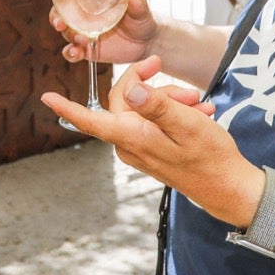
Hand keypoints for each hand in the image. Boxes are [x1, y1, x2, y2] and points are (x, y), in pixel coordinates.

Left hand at [41, 57, 256, 225]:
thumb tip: (132, 90)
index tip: (47, 97)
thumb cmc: (210, 157)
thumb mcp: (187, 124)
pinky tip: (199, 115)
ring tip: (200, 106)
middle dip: (156, 87)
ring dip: (171, 101)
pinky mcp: (151, 149)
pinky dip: (175, 113)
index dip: (68, 108)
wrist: (227, 186)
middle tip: (189, 91)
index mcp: (133, 138)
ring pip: (144, 108)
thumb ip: (158, 106)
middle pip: (125, 101)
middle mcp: (130, 145)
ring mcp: (140, 149)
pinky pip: (154, 121)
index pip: (92, 120)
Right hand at [42, 0, 158, 63]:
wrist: (147, 43)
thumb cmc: (142, 19)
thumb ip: (138, 5)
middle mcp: (83, 14)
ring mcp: (83, 31)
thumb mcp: (141, 11)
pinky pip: (72, 51)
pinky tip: (76, 53)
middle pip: (60, 11)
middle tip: (60, 22)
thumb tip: (135, 0)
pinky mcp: (86, 49)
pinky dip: (70, 53)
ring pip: (65, 31)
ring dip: (68, 34)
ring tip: (81, 39)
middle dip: (56, 16)